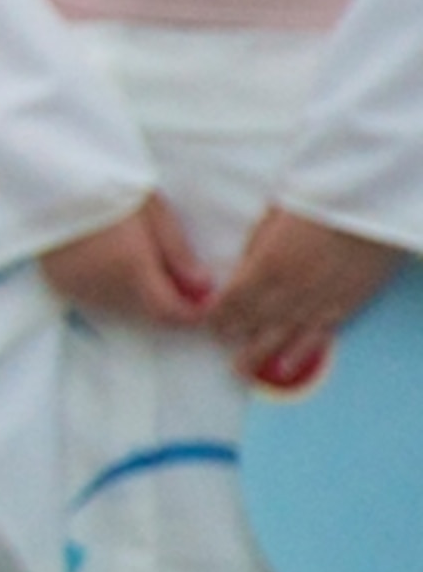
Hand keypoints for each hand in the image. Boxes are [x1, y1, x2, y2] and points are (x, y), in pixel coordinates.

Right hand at [38, 195, 213, 327]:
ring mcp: (79, 289)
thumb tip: (205, 287)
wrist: (46, 173)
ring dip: (140, 296)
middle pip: (149, 314)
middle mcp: (106, 288)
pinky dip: (112, 289)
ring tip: (142, 262)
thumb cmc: (106, 181)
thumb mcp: (152, 209)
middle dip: (169, 301)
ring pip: (123, 308)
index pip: (174, 314)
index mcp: (132, 268)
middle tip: (180, 274)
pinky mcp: (59, 284)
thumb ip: (179, 252)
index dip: (196, 311)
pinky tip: (111, 262)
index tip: (207, 296)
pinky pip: (97, 299)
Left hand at [207, 207, 404, 387]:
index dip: (218, 313)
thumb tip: (238, 270)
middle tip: (217, 346)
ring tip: (241, 371)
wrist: (366, 208)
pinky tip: (285, 369)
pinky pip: (317, 337)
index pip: (234, 298)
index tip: (204, 322)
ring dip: (259, 353)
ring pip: (282, 334)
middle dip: (233, 334)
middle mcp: (290, 290)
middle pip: (255, 319)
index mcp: (268, 265)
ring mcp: (318, 301)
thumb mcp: (270, 218)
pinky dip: (299, 354)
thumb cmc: (316, 201)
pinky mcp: (343, 306)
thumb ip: (254, 248)